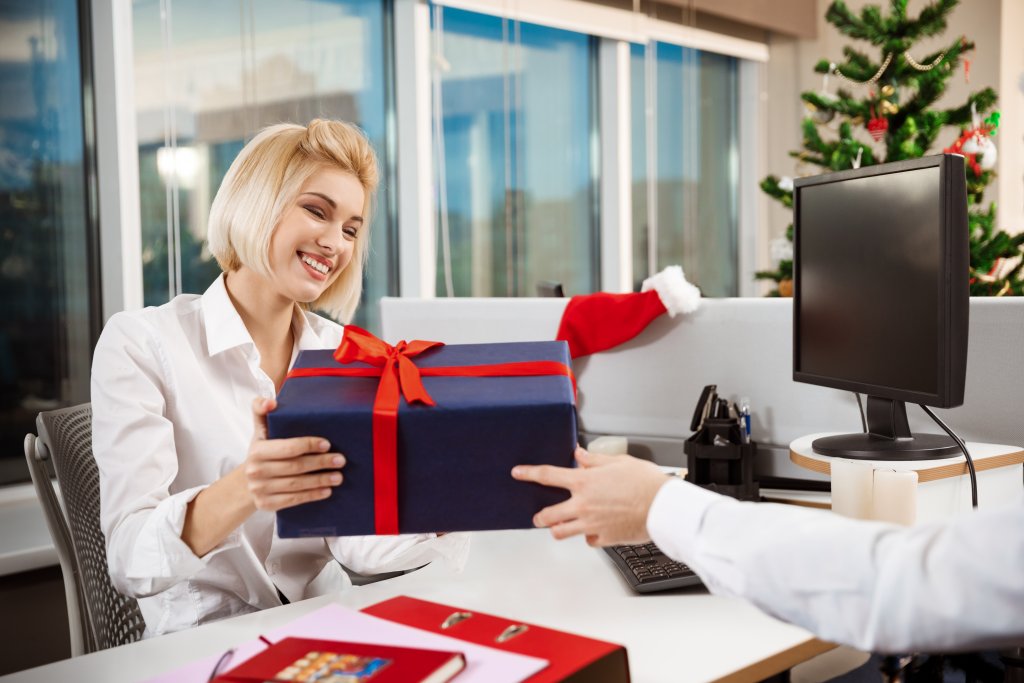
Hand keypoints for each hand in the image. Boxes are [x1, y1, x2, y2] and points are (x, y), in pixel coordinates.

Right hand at [243, 397, 345, 510]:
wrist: (246, 483)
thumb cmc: (262, 452)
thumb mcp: (259, 431)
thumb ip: (261, 410)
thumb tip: (270, 402)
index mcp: (256, 450)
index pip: (288, 448)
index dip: (309, 445)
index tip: (328, 444)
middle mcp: (255, 471)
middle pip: (295, 467)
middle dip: (320, 463)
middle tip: (340, 460)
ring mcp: (259, 489)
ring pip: (296, 485)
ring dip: (320, 481)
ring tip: (338, 477)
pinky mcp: (265, 504)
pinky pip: (292, 500)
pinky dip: (311, 496)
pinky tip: (327, 491)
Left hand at [512, 447, 668, 546]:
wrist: (663, 507)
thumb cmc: (646, 483)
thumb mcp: (619, 462)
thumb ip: (594, 460)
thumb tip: (580, 454)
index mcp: (584, 482)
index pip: (548, 475)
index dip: (529, 473)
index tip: (518, 473)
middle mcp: (583, 505)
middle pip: (547, 514)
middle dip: (539, 516)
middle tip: (539, 516)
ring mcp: (591, 524)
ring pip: (561, 532)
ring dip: (558, 528)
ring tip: (561, 525)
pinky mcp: (604, 538)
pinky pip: (588, 540)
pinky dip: (588, 536)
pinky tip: (593, 530)